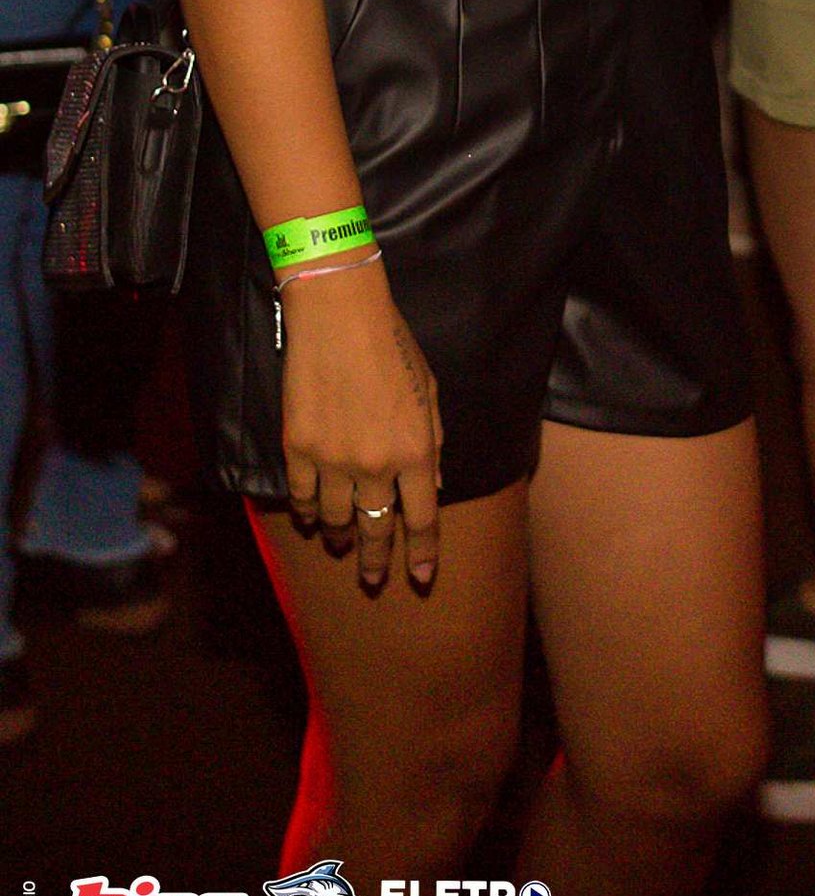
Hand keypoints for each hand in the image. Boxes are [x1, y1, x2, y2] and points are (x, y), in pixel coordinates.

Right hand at [279, 262, 442, 589]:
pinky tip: (309, 518)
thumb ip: (432, 440)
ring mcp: (334, 460)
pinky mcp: (298, 448)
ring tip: (339, 544)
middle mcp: (377, 464)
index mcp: (417, 450)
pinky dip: (306, 512)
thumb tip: (434, 483)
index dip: (422, 552)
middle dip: (378, 560)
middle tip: (375, 580)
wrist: (340, 315)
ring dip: (339, 536)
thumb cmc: (392, 344)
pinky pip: (302, 496)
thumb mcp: (428, 390)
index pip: (422, 517)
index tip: (422, 577)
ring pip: (336, 518)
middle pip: (378, 527)